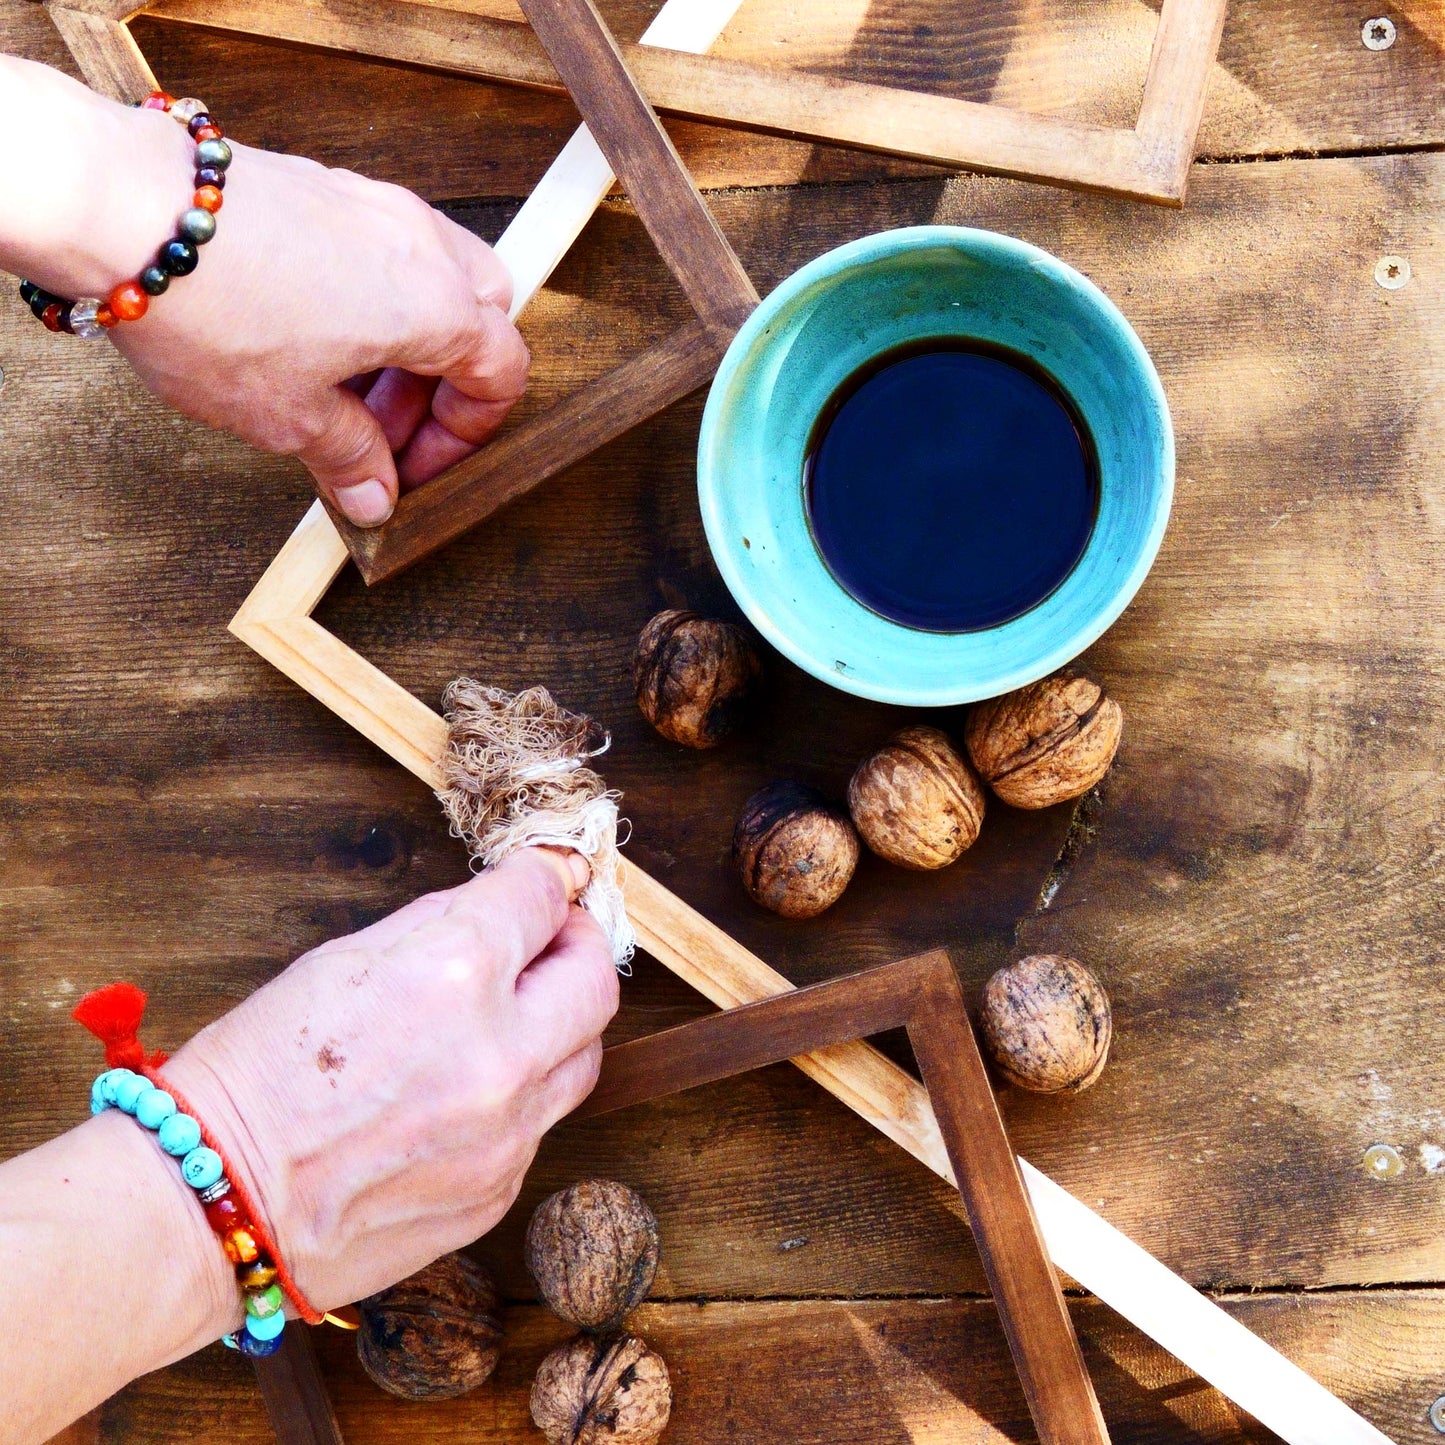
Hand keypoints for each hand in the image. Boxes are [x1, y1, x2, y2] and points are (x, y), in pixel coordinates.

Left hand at [1, 61, 528, 527]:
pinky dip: (367, 299)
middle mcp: (420, 244)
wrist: (124, 209)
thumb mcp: (291, 416)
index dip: (466, 436)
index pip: (501, 373)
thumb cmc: (216, 308)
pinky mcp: (323, 187)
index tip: (416, 468)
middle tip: (385, 429)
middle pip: (481, 317)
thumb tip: (376, 497)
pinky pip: (377, 249)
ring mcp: (373, 205)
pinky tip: (308, 336)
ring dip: (406, 342)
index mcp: (438, 306)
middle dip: (445, 383)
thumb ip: (351, 458)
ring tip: (341, 387)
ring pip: (432, 278)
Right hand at [162, 849, 617, 1310]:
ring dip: (561, 1023)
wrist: (213, 1204)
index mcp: (454, 974)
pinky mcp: (497, 1191)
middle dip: (579, 945)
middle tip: (553, 939)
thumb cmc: (257, 1073)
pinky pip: (539, 1126)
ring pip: (583, 1058)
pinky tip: (467, 1091)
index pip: (543, 899)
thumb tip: (502, 904)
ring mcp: (507, 1133)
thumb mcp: (340, 960)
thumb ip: (439, 926)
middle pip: (595, 980)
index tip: (552, 876)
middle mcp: (499, 1054)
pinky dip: (520, 1095)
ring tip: (517, 1012)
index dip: (549, 877)